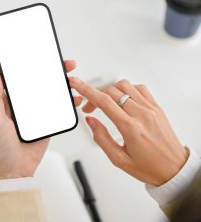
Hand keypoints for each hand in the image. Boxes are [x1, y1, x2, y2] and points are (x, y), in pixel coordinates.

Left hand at [0, 60, 82, 179]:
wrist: (15, 169)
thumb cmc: (1, 147)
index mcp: (12, 101)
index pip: (24, 79)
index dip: (34, 66)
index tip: (43, 57)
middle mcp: (26, 105)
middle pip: (41, 83)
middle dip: (54, 72)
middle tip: (65, 64)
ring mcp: (38, 114)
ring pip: (52, 94)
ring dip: (63, 85)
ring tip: (73, 79)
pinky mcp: (48, 123)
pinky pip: (59, 110)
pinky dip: (68, 102)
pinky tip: (74, 97)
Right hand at [70, 77, 187, 185]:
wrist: (175, 169)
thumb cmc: (150, 167)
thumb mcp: (119, 159)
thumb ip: (101, 138)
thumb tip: (91, 121)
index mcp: (131, 128)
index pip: (104, 102)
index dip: (86, 90)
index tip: (76, 83)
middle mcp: (142, 115)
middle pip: (112, 92)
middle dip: (95, 95)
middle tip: (89, 107)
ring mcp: (151, 109)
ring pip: (125, 86)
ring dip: (110, 90)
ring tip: (105, 103)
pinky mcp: (157, 108)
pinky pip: (140, 88)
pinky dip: (126, 89)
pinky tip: (122, 99)